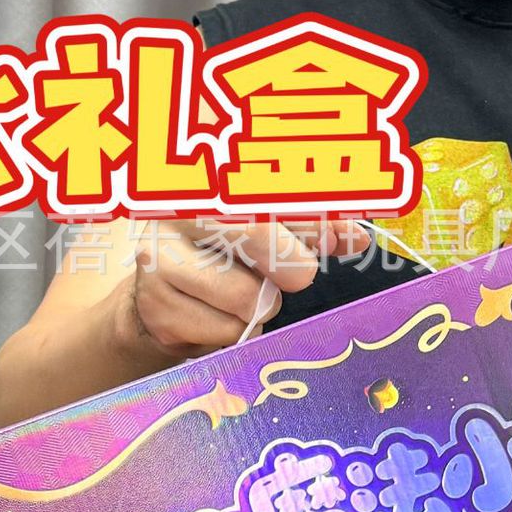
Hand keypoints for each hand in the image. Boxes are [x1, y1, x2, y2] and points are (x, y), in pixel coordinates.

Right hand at [121, 216, 371, 362]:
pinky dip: (235, 332)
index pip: (271, 191)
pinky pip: (228, 331)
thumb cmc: (217, 258)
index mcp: (204, 179)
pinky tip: (213, 317)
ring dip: (261, 307)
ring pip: (247, 296)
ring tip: (237, 297)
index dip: (317, 216)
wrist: (153, 298)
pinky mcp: (158, 308)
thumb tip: (358, 237)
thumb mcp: (263, 234)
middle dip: (293, 264)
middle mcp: (174, 211)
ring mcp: (158, 259)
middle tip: (294, 277)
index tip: (350, 238)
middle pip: (258, 233)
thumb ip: (308, 230)